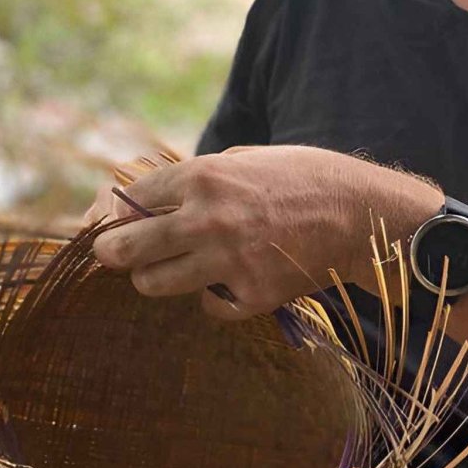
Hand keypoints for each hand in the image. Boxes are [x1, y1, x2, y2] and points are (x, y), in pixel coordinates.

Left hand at [89, 146, 438, 319]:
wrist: (361, 217)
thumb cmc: (303, 180)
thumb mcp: (244, 160)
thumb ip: (196, 180)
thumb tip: (144, 202)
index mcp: (202, 177)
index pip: (128, 201)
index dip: (111, 215)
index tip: (107, 226)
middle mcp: (207, 220)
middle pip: (126, 250)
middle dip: (112, 254)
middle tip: (114, 257)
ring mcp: (228, 262)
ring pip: (155, 285)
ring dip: (156, 279)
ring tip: (169, 272)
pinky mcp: (252, 295)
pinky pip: (209, 306)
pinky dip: (213, 298)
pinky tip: (229, 282)